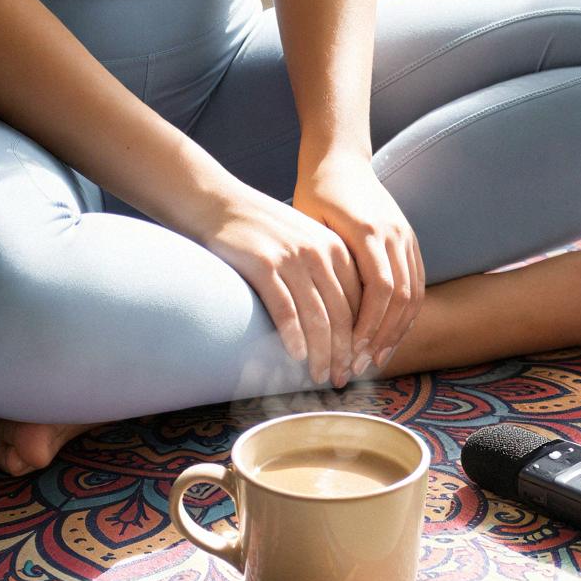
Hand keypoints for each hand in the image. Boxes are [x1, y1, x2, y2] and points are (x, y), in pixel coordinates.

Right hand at [195, 184, 364, 388]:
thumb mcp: (304, 238)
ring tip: (319, 376)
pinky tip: (296, 356)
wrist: (220, 202)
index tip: (357, 362)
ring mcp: (291, 258)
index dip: (360, 337)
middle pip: (341, 314)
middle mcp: (318, 252)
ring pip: (316, 317)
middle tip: (341, 379)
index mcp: (334, 247)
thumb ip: (325, 269)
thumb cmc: (263, 227)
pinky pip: (285, 310)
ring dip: (321, 353)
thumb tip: (342, 319)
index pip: (358, 302)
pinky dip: (293, 337)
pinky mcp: (264, 265)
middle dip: (343, 353)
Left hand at [292, 150, 424, 382]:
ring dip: (396, 331)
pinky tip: (389, 336)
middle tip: (360, 367)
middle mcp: (393, 234)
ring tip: (375, 360)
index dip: (368, 327)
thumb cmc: (315, 193)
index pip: (379, 290)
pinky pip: (417, 283)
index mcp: (368, 230)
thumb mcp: (308, 223)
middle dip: (382, 338)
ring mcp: (406, 236)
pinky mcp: (409, 239)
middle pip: (400, 298)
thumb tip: (313, 316)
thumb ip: (320, 263)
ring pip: (413, 294)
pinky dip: (406, 314)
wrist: (339, 159)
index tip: (350, 353)